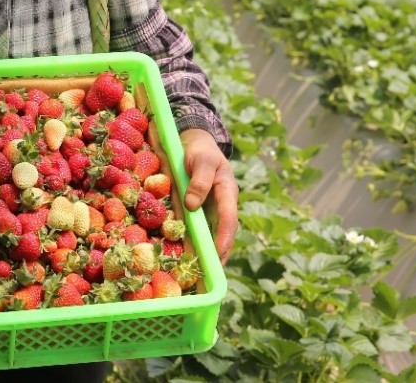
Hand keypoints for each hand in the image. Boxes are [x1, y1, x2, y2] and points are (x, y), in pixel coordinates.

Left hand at [178, 128, 237, 263]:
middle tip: (211, 274)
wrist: (194, 141)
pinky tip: (186, 253)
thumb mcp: (201, 160)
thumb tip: (192, 206)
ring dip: (208, 251)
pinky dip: (195, 240)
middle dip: (219, 253)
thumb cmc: (200, 150)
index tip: (219, 254)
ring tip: (201, 272)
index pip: (229, 219)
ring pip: (212, 232)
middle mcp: (222, 204)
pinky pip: (199, 227)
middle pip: (223, 232)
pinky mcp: (199, 208)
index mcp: (228, 192)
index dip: (225, 238)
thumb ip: (199, 181)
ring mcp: (211, 207)